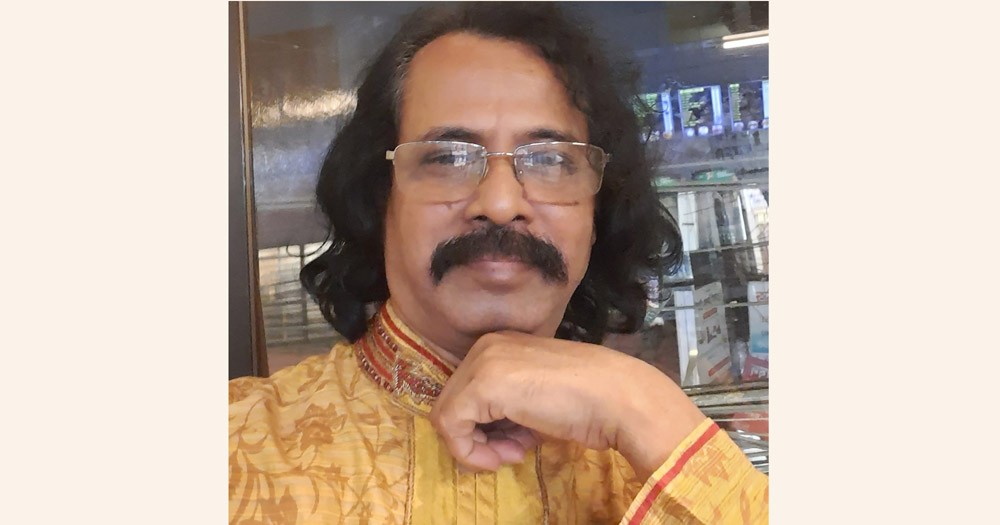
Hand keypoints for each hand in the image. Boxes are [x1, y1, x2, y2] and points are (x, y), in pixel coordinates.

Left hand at [428, 332, 705, 478]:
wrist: (617, 397)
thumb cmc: (588, 400)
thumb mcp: (536, 399)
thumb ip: (506, 408)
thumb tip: (483, 435)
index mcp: (499, 344)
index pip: (467, 394)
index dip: (485, 427)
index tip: (516, 444)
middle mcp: (485, 346)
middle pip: (454, 404)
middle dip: (481, 437)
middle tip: (515, 452)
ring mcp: (481, 362)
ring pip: (447, 417)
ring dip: (478, 447)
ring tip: (515, 454)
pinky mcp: (481, 385)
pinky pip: (450, 428)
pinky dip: (471, 452)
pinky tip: (507, 456)